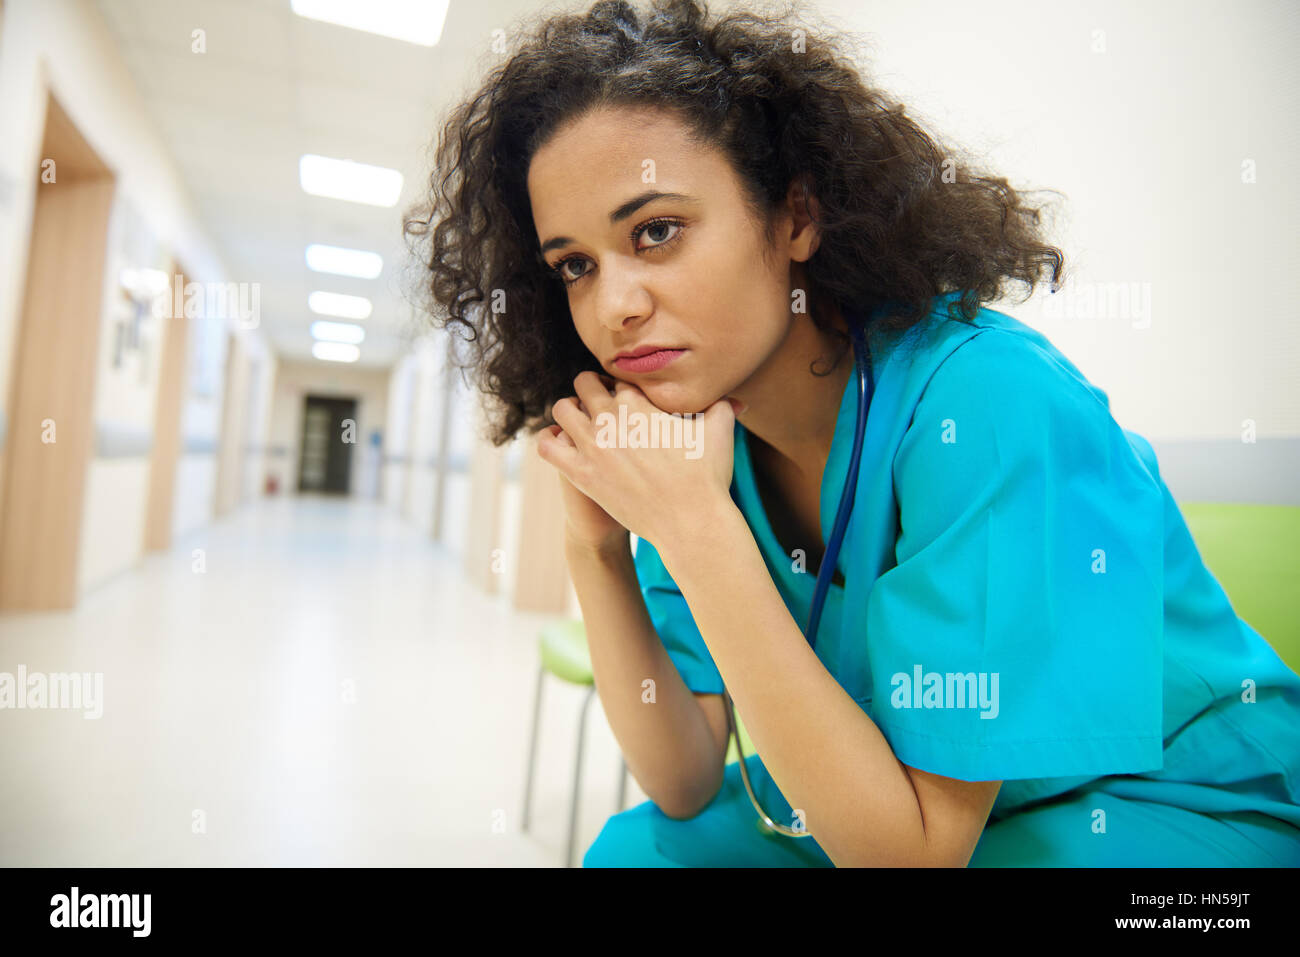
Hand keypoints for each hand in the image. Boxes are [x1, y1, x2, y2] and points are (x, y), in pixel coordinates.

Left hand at [536, 371, 739, 547]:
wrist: (690, 522)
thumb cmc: (707, 478)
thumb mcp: (719, 433)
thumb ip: (721, 407)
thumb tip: (736, 399)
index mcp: (640, 403)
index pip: (619, 378)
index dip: (623, 388)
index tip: (629, 401)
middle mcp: (611, 418)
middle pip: (585, 384)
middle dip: (594, 391)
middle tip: (604, 409)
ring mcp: (592, 447)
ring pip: (562, 409)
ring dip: (570, 411)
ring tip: (583, 424)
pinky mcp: (581, 475)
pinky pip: (547, 447)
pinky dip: (550, 440)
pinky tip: (565, 445)